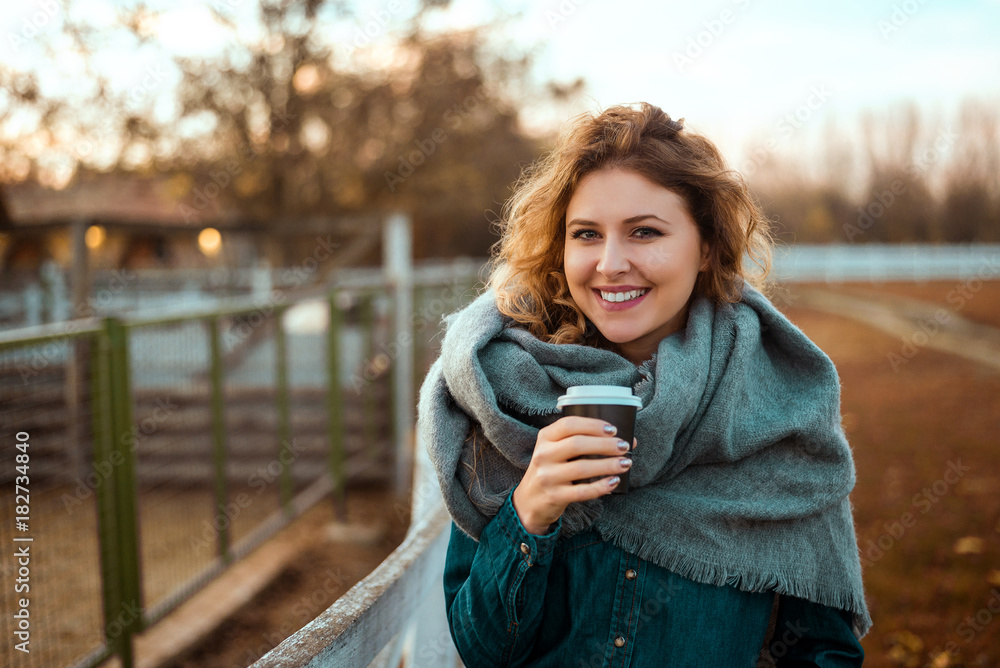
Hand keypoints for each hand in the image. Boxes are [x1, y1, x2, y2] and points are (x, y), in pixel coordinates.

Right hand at [512, 416, 635, 534]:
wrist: (529, 501)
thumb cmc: (551, 470)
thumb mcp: (554, 451)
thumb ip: (581, 442)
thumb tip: (624, 440)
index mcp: (545, 438)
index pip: (569, 424)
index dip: (593, 425)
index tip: (613, 430)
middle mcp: (543, 455)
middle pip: (577, 444)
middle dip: (605, 444)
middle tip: (624, 446)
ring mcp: (547, 476)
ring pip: (582, 468)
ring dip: (608, 465)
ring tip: (626, 463)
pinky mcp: (554, 496)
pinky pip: (582, 491)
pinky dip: (601, 486)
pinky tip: (615, 481)